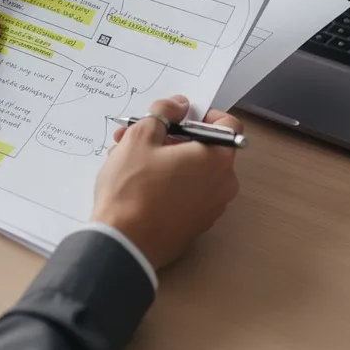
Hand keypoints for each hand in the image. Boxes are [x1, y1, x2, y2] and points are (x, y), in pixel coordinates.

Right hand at [91, 96, 242, 269]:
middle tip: (136, 135)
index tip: (176, 117)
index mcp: (218, 159)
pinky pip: (185, 194)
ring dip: (162, 159)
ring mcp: (209, 209)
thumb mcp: (140, 137)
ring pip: (190, 171)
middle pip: (203, 148)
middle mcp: (222, 185)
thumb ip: (163, 113)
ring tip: (123, 158)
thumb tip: (178, 105)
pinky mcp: (193, 226)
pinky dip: (165, 183)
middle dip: (169, 137)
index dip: (201, 114)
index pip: (227, 124)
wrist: (122, 245)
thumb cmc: (132, 189)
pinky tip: (133, 183)